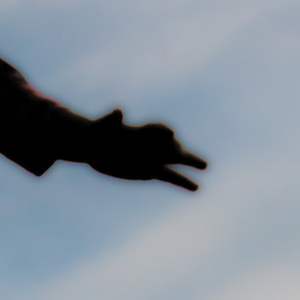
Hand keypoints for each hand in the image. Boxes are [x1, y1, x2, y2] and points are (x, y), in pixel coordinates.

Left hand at [83, 110, 204, 191]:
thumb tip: (119, 111)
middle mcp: (151, 143)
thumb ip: (113, 119)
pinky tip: (196, 188)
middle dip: (179, 149)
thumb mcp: (104, 125)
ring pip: (175, 161)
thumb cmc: (99, 131)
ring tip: (205, 166)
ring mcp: (153, 158)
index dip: (163, 131)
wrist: (95, 146)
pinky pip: (170, 177)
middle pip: (170, 145)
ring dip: (190, 162)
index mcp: (142, 131)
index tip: (169, 134)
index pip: (157, 130)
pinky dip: (183, 182)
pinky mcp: (151, 171)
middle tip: (192, 156)